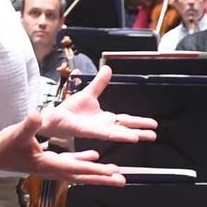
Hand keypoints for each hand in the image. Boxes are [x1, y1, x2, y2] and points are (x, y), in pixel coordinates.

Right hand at [0, 114, 130, 185]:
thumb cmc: (3, 145)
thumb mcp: (16, 133)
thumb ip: (29, 124)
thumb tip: (37, 113)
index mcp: (47, 164)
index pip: (75, 168)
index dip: (94, 170)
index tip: (111, 172)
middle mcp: (52, 170)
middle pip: (82, 176)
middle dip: (102, 178)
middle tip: (122, 180)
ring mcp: (51, 169)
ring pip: (79, 173)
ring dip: (96, 173)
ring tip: (115, 174)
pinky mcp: (48, 164)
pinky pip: (71, 165)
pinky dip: (83, 162)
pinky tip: (94, 158)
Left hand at [40, 66, 158, 143]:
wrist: (53, 117)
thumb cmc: (70, 110)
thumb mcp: (89, 94)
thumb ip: (99, 83)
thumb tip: (108, 69)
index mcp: (105, 119)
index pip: (126, 121)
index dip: (140, 122)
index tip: (153, 125)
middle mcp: (102, 127)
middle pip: (124, 129)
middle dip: (139, 132)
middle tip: (154, 135)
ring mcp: (93, 130)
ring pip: (113, 133)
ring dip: (125, 135)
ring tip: (138, 137)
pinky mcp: (83, 131)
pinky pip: (98, 133)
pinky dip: (110, 134)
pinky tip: (117, 136)